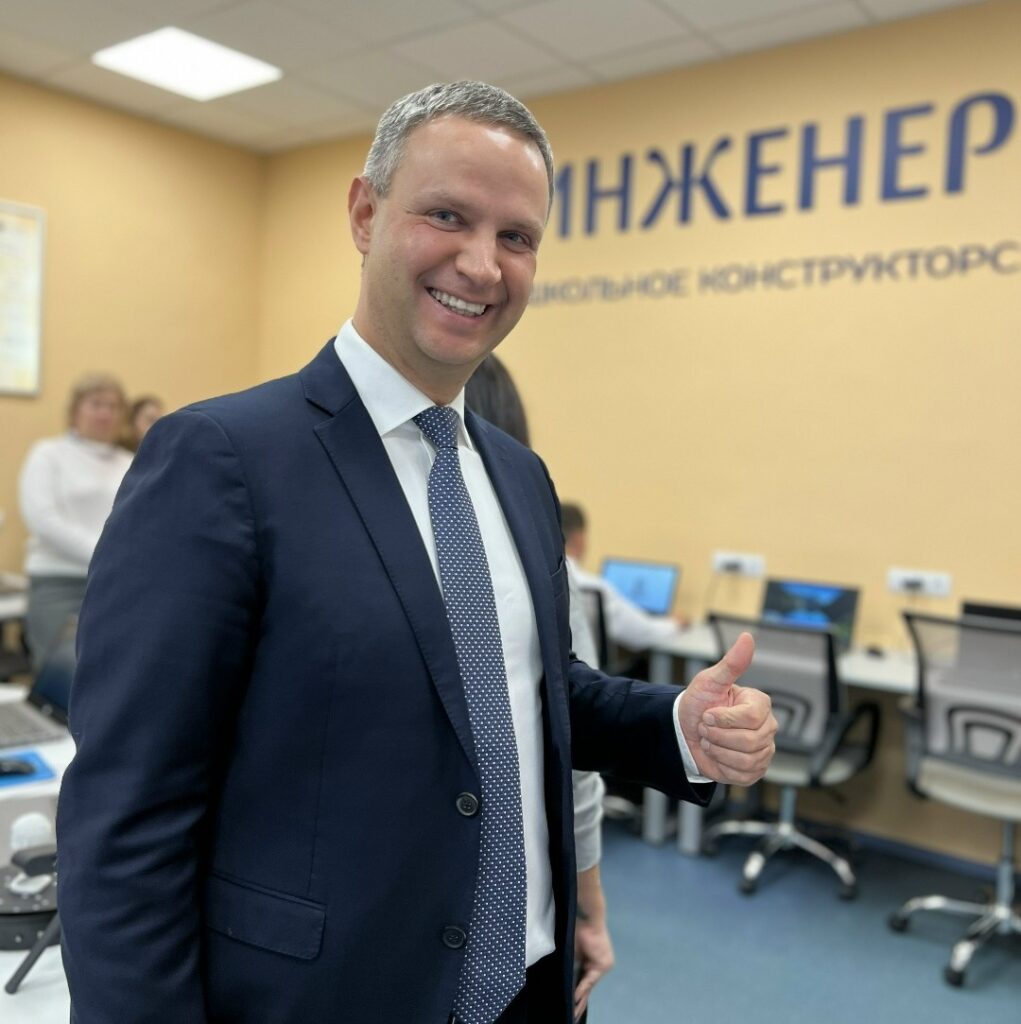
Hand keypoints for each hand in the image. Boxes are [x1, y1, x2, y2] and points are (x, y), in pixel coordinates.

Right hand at [573, 866, 613, 1019]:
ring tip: (572, 1013)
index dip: (574, 992)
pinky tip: (574, 1000)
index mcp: (588, 960)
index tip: (568, 1005)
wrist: (587, 917)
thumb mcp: (569, 950)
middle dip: (577, 1001)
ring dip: (579, 1000)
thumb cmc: (576, 927)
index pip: (580, 980)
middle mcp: (596, 964)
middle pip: (585, 987)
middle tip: (571, 1015)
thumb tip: (558, 978)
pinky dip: (581, 989)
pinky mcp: (603, 965)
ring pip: (588, 987)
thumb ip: (567, 964)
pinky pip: (589, 981)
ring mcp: (602, 965)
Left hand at [677, 632, 775, 784]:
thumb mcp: (710, 681)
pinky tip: (716, 755)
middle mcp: (767, 726)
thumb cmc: (698, 703)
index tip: (707, 714)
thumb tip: (748, 637)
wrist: (684, 732)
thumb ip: (731, 663)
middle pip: (750, 740)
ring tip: (710, 740)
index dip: (723, 718)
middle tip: (705, 728)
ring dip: (719, 750)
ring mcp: (764, 750)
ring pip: (747, 759)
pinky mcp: (755, 770)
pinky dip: (723, 767)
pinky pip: (745, 775)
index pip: (751, 717)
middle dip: (718, 736)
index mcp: (760, 703)